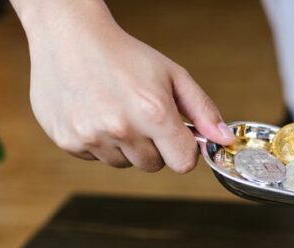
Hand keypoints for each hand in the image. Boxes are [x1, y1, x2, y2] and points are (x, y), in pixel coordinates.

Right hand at [18, 2, 234, 171]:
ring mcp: (92, 137)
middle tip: (141, 114)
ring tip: (116, 111)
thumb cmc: (125, 55)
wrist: (69, 36)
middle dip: (154, 146)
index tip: (177, 135)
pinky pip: (97, 157)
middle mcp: (121, 128)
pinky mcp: (69, 141)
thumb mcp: (173, 76)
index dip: (183, 150)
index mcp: (153, 113)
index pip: (183, 163)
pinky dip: (100, 142)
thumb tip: (224, 139)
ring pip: (125, 163)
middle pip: (154, 165)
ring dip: (126, 145)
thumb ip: (203, 111)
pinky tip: (96, 113)